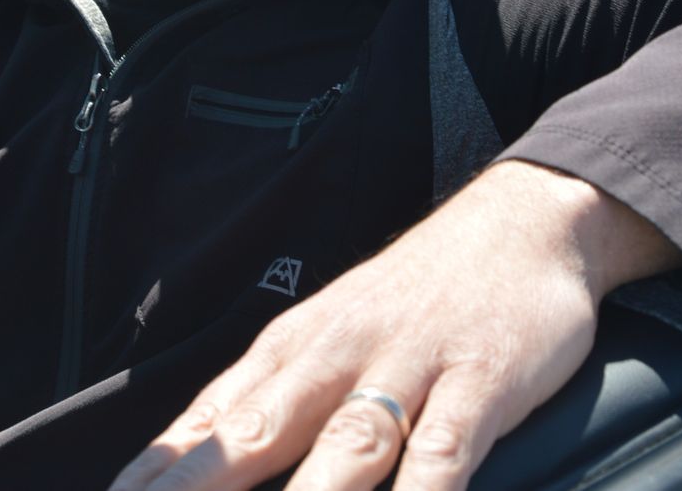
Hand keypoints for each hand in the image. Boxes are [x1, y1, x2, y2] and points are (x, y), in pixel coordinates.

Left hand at [107, 161, 681, 490]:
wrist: (523, 219)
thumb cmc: (414, 295)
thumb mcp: (327, 335)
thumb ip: (265, 402)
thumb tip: (184, 462)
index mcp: (292, 350)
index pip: (209, 423)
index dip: (158, 473)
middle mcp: (337, 359)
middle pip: (256, 437)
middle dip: (199, 490)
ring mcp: (407, 370)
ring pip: (344, 449)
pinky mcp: (479, 384)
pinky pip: (444, 454)